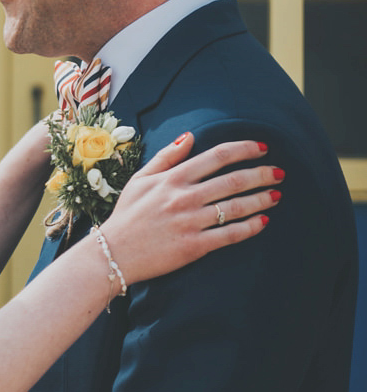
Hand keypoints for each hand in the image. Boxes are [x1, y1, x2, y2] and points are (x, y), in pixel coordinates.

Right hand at [103, 133, 281, 285]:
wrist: (113, 254)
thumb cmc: (126, 216)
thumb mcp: (140, 180)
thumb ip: (166, 157)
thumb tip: (189, 136)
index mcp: (172, 178)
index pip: (217, 156)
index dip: (244, 149)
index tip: (262, 148)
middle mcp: (184, 197)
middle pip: (233, 180)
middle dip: (261, 174)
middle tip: (279, 172)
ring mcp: (191, 222)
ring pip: (236, 207)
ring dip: (261, 199)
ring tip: (277, 194)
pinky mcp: (194, 246)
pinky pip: (229, 235)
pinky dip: (250, 227)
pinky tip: (263, 221)